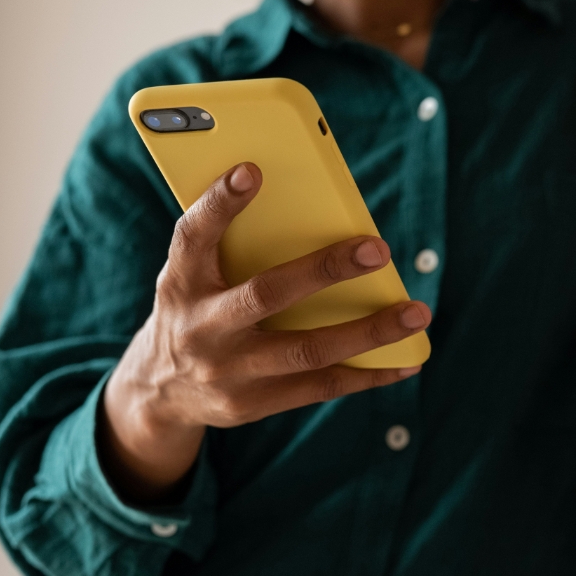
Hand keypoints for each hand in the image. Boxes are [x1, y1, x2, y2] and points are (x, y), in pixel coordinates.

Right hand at [101, 163, 430, 501]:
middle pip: (266, 294)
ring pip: (307, 350)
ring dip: (369, 331)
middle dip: (325, 270)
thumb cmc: (195, 309)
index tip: (251, 171)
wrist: (159, 391)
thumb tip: (307, 207)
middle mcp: (200, 327)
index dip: (218, 204)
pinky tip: (406, 359)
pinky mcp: (253, 404)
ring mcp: (228, 372)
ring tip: (416, 312)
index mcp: (181, 282)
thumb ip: (231, 243)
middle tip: (378, 248)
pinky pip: (321, 387)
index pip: (192, 236)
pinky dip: (368, 373)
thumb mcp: (193, 275)